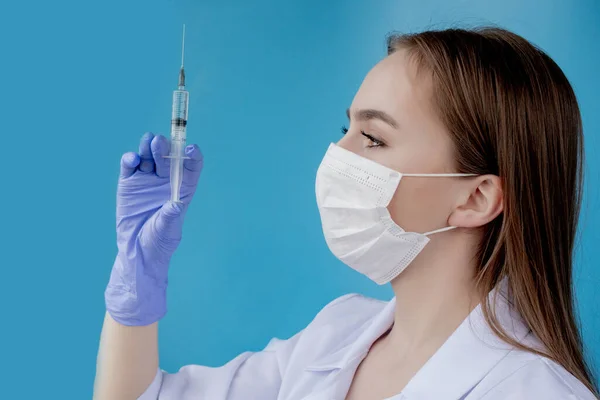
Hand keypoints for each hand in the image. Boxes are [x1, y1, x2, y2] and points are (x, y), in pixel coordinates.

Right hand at [105, 132, 202, 325]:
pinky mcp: (129, 182)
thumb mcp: (167, 230)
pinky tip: (133, 158)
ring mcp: (147, 179)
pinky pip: (130, 165)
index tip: (191, 148)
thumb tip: (174, 205)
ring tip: (149, 142)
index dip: (193, 156)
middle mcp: (166, 180)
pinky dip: (130, 158)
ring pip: (149, 155)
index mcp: (183, 189)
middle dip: (166, 148)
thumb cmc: (159, 241)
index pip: (192, 167)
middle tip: (160, 143)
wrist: (136, 250)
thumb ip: (170, 217)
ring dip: (149, 146)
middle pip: (169, 157)